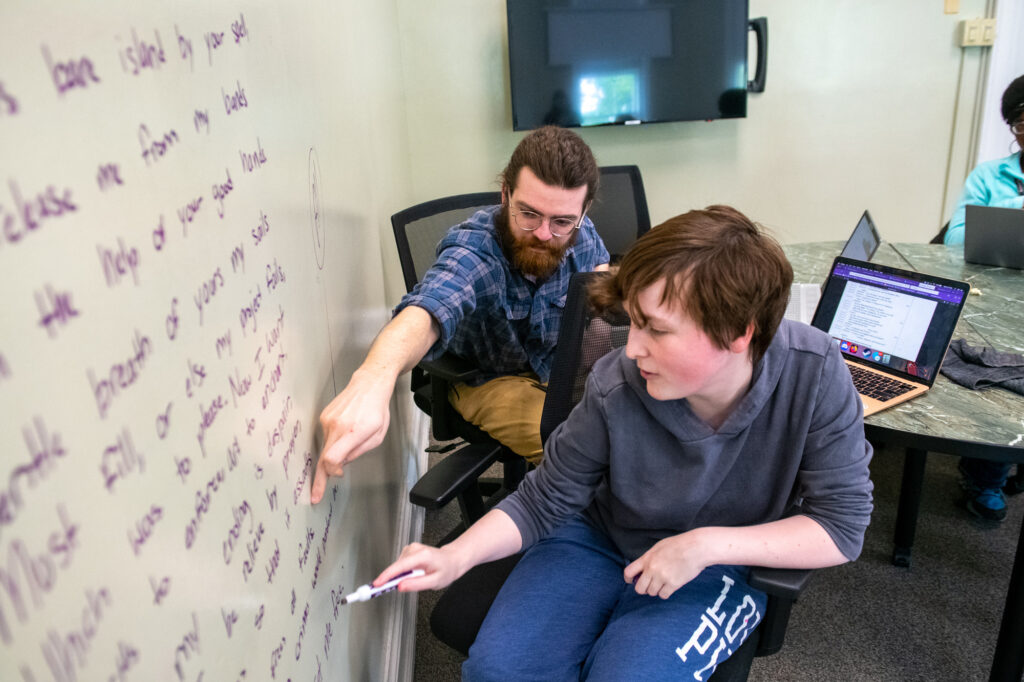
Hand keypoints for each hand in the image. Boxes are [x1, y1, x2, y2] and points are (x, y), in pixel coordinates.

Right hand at [311, 370, 392, 502]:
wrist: (368, 385)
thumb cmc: (377, 410)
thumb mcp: (377, 436)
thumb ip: (358, 452)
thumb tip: (341, 465)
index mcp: (353, 432)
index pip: (332, 459)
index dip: (330, 473)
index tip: (334, 478)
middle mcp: (337, 426)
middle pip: (323, 458)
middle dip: (321, 477)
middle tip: (315, 494)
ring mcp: (327, 420)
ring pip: (326, 447)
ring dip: (335, 452)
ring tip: (351, 439)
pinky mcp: (323, 416)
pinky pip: (327, 436)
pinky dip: (335, 441)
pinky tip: (346, 431)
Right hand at [375, 542, 465, 592]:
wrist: (452, 560)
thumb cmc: (446, 570)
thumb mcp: (434, 582)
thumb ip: (416, 584)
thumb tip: (400, 586)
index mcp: (422, 556)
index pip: (400, 567)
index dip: (386, 576)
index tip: (377, 584)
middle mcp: (415, 549)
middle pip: (396, 567)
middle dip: (392, 580)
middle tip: (390, 590)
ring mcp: (411, 549)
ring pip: (397, 567)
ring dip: (400, 576)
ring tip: (416, 579)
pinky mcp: (408, 551)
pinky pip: (400, 565)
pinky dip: (402, 572)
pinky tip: (414, 574)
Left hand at [623, 530, 710, 599]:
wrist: (696, 548)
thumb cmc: (679, 544)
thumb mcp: (659, 547)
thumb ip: (649, 558)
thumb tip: (642, 569)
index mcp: (647, 558)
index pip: (629, 572)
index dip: (628, 579)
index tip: (632, 581)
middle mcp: (652, 569)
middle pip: (639, 588)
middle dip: (643, 589)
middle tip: (650, 585)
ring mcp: (662, 577)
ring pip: (652, 593)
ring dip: (656, 590)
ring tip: (664, 583)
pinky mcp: (673, 584)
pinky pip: (663, 595)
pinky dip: (665, 593)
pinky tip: (670, 586)